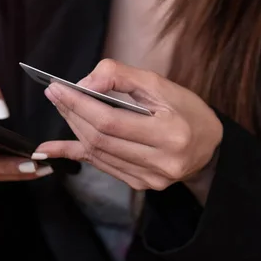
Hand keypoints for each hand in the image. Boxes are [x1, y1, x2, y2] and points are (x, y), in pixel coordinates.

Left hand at [33, 59, 221, 203]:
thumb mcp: (160, 84)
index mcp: (170, 134)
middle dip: (72, 112)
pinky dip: (75, 152)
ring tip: (60, 105)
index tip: (57, 87)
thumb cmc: (186, 110)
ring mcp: (150, 179)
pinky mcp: (140, 184)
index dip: (79, 104)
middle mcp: (161, 163)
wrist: (210, 147)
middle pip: (100, 138)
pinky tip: (50, 149)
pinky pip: (100, 165)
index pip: (110, 121)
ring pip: (97, 152)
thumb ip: (121, 76)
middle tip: (53, 93)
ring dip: (73, 127)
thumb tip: (85, 82)